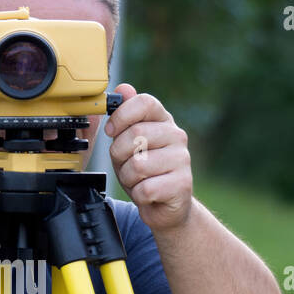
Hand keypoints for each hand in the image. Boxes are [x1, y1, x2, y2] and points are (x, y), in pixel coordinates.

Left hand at [104, 85, 191, 231]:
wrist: (167, 206)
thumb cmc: (145, 172)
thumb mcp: (129, 143)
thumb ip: (125, 118)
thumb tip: (124, 88)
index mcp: (163, 121)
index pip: (144, 102)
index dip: (122, 115)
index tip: (112, 130)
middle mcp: (176, 136)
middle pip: (136, 134)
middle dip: (119, 154)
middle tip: (125, 164)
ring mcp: (182, 160)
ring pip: (138, 165)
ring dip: (128, 178)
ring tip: (138, 180)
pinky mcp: (182, 185)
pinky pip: (145, 189)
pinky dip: (138, 195)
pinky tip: (147, 194)